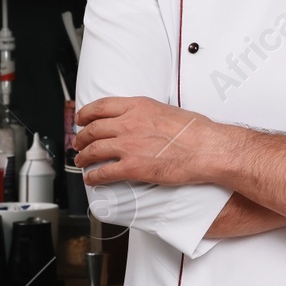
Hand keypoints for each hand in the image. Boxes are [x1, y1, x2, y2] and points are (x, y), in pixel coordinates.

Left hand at [73, 96, 214, 186]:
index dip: (85, 114)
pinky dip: (94, 176)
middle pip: (93, 129)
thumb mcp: (168, 110)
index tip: (81, 118)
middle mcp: (129, 124)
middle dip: (81, 137)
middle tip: (79, 142)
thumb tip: (144, 120)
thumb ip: (149, 113)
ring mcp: (129, 146)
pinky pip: (104, 172)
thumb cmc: (196, 131)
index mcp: (138, 107)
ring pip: (93, 150)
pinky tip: (91, 179)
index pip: (100, 106)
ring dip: (83, 157)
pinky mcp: (133, 168)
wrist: (207, 148)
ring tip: (80, 161)